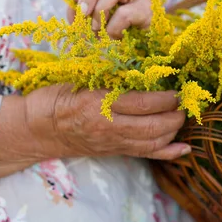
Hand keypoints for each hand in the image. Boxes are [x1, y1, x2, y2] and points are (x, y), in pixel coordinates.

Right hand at [0, 86, 189, 179]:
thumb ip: (108, 75)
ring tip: (182, 115)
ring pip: (153, 142)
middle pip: (154, 126)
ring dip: (174, 129)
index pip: (143, 103)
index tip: (178, 86)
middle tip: (184, 101)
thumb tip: (141, 66)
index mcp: (98, 103)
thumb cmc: (56, 97)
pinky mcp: (114, 152)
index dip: (166, 97)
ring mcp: (112, 142)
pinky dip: (168, 153)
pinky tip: (184, 148)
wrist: (37, 129)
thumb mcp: (79, 78)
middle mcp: (108, 126)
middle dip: (176, 114)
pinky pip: (145, 155)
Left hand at [61, 0, 151, 37]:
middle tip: (82, 13)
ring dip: (101, 7)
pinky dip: (112, 28)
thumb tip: (74, 9)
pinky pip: (125, 12)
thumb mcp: (92, 23)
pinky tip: (112, 38)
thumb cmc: (114, 33)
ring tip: (96, 27)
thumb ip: (80, 15)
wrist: (143, 47)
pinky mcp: (146, 10)